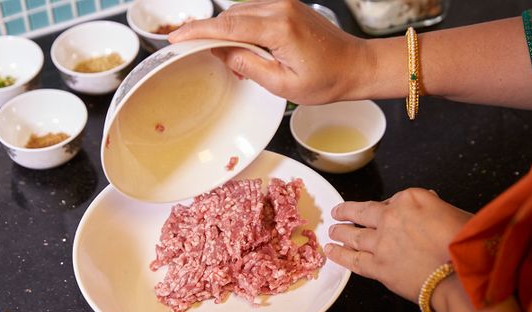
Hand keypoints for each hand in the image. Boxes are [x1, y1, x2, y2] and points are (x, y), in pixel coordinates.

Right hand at [168, 0, 371, 104]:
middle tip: (189, 49)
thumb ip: (248, 65)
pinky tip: (240, 45)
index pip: (227, 25)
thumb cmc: (326, 80)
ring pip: (240, 12)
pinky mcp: (287, 5)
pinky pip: (253, 11)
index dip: (198, 32)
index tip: (176, 38)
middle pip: (230, 15)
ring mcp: (285, 2)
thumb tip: (220, 51)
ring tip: (221, 55)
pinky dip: (240, 26)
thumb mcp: (283, 84)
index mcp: (279, 28)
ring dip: (225, 31)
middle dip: (207, 32)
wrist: (355, 66)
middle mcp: (280, 7)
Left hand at [325, 188, 471, 302]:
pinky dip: (339, 255)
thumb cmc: (466, 245)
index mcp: (410, 199)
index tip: (385, 211)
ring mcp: (381, 243)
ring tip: (332, 231)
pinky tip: (330, 250)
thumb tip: (428, 200)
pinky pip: (352, 260)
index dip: (388, 208)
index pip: (391, 200)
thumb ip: (434, 206)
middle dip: (346, 212)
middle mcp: (390, 217)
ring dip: (339, 232)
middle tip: (337, 212)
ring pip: (352, 235)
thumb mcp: (454, 213)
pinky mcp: (377, 267)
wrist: (463, 277)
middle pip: (362, 212)